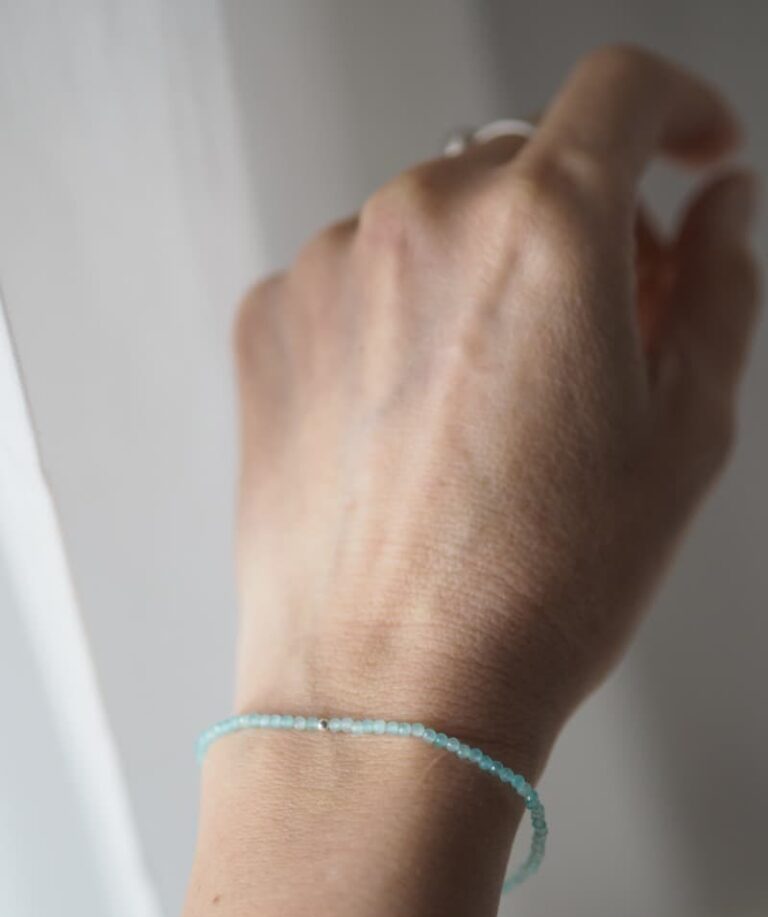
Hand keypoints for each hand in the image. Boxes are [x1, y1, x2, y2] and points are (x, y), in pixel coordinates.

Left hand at [232, 46, 758, 768]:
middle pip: (525, 163)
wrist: (388, 690)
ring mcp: (329, 269)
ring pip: (436, 222)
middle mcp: (420, 223)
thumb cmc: (534, 592)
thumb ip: (718, 288)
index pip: (620, 91)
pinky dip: (402, 313)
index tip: (689, 149)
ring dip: (485, 272)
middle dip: (583, 223)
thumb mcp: (684, 435)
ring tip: (499, 401)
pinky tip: (420, 417)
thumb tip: (721, 211)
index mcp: (542, 232)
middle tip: (604, 327)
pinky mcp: (271, 322)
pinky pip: (358, 276)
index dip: (677, 110)